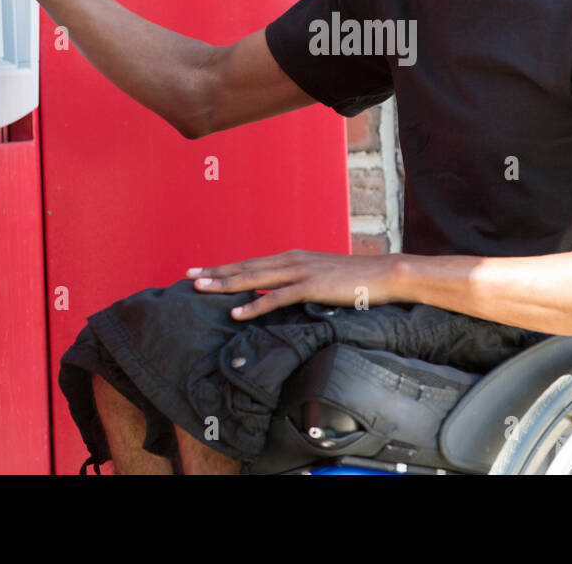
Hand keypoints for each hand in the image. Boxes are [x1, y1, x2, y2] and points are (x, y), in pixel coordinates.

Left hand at [186, 249, 403, 319]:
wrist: (384, 274)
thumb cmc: (355, 281)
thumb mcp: (322, 279)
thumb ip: (300, 284)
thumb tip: (280, 296)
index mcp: (293, 258)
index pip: (251, 263)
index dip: (223, 268)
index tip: (199, 271)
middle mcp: (292, 260)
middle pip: (246, 267)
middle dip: (215, 273)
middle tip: (187, 277)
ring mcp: (302, 272)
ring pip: (255, 279)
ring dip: (226, 284)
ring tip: (201, 290)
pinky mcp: (312, 287)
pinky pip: (277, 298)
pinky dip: (254, 306)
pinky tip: (236, 313)